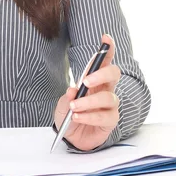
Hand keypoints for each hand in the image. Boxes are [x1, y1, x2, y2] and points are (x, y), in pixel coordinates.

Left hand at [54, 33, 120, 150]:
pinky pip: (105, 116)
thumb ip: (67, 96)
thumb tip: (73, 90)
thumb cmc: (70, 114)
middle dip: (100, 74)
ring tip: (74, 107)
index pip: (103, 61)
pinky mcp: (111, 120)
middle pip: (113, 74)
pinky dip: (90, 116)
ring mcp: (110, 105)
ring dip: (89, 102)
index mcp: (94, 80)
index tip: (106, 38)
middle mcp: (105, 89)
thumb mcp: (63, 104)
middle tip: (85, 81)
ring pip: (108, 98)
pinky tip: (78, 116)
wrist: (71, 137)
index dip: (107, 49)